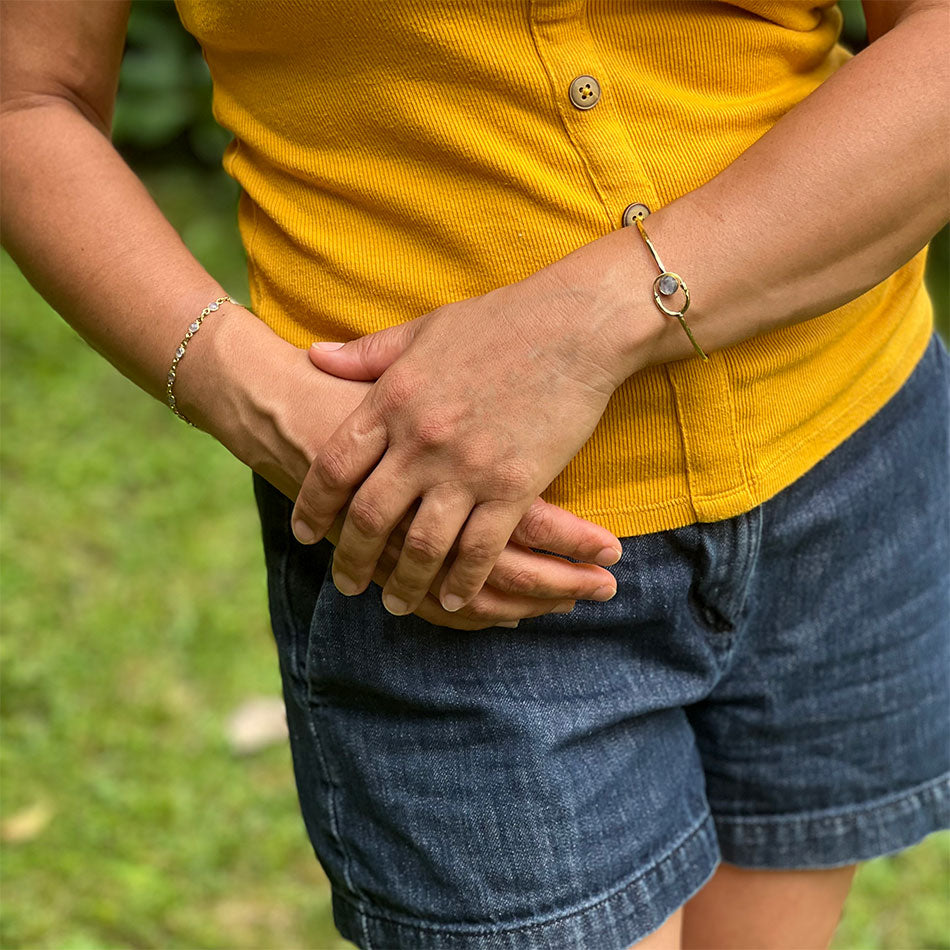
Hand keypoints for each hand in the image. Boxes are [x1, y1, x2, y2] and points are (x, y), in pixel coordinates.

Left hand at [181, 305, 621, 628]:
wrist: (575, 324)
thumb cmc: (500, 321)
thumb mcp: (424, 331)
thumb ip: (367, 354)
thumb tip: (313, 356)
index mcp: (392, 399)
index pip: (335, 466)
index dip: (314, 506)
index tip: (304, 533)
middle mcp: (422, 439)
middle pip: (370, 516)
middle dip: (352, 558)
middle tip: (347, 583)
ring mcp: (468, 466)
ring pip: (423, 544)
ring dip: (405, 582)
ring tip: (395, 601)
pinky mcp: (515, 485)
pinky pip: (481, 549)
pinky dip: (463, 581)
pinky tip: (454, 598)